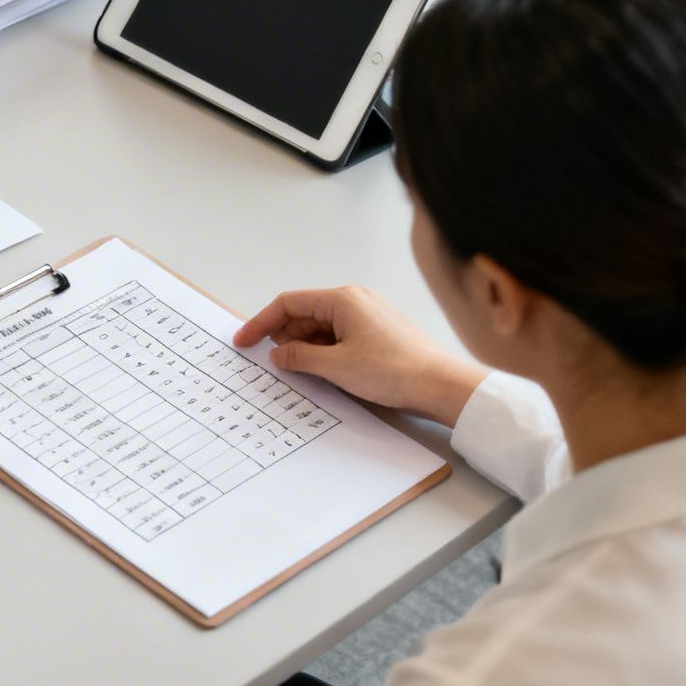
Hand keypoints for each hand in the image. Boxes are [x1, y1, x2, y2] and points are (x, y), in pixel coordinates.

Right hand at [234, 287, 487, 424]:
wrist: (442, 385)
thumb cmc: (395, 370)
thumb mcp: (336, 366)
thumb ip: (300, 356)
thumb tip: (278, 353)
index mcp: (342, 300)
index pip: (288, 304)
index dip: (260, 323)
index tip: (243, 342)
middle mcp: (354, 301)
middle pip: (304, 314)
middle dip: (284, 337)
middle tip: (273, 364)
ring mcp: (367, 316)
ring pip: (321, 327)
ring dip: (305, 348)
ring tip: (300, 372)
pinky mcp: (376, 332)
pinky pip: (338, 337)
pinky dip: (324, 351)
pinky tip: (322, 371)